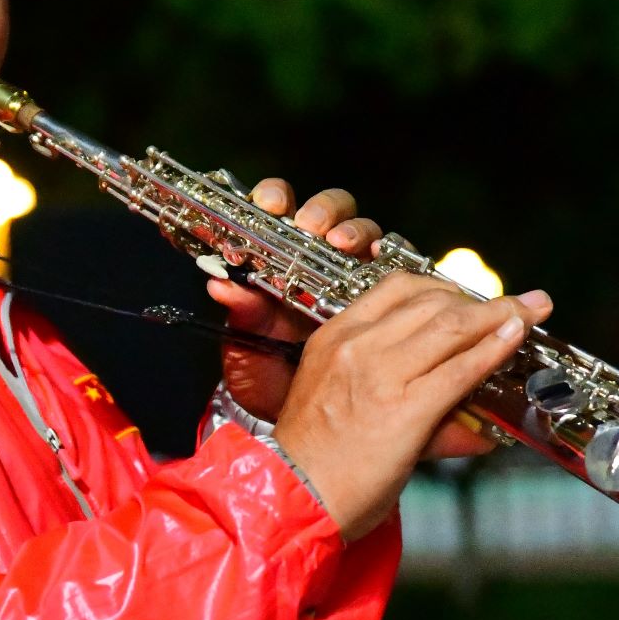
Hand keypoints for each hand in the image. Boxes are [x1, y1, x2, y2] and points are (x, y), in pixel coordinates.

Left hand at [208, 180, 382, 424]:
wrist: (301, 423)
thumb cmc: (269, 378)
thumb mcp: (246, 350)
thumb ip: (240, 314)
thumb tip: (219, 284)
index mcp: (279, 262)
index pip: (280, 209)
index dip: (276, 196)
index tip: (271, 203)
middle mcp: (320, 261)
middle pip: (332, 212)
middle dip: (325, 210)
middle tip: (314, 226)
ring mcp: (355, 277)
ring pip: (366, 234)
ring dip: (358, 232)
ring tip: (346, 246)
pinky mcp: (387, 298)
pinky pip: (400, 269)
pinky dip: (398, 262)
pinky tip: (387, 269)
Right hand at [273, 273, 551, 541]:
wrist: (294, 501)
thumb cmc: (316, 460)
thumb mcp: (341, 400)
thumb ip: (396, 387)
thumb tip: (463, 406)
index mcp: (335, 337)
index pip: (397, 288)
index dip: (444, 287)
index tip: (470, 296)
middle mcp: (356, 347)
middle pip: (432, 302)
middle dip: (481, 300)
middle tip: (513, 305)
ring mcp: (380, 375)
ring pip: (451, 327)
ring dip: (499, 316)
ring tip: (528, 312)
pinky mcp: (404, 409)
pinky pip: (459, 370)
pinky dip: (494, 350)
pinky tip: (514, 340)